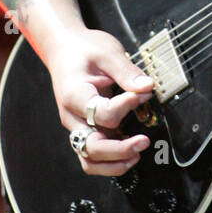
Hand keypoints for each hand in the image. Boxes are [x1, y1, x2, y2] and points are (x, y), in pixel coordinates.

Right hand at [48, 28, 154, 176]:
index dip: (124, 107)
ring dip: (114, 163)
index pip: (100, 112)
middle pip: (92, 146)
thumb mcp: (107, 52)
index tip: (141, 94)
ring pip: (89, 159)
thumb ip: (126, 71)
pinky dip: (110, 162)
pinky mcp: (86, 129)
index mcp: (74, 95)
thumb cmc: (83, 49)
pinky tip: (129, 156)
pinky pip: (93, 156)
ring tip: (137, 154)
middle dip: (120, 149)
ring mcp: (77, 126)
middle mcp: (72, 116)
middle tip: (144, 141)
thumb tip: (146, 87)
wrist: (64, 49)